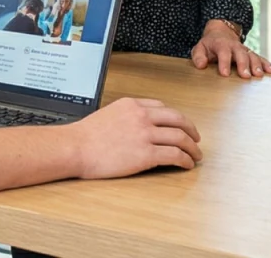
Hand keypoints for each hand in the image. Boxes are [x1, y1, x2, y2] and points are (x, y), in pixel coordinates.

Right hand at [70, 98, 202, 178]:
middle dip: (191, 130)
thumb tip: (136, 127)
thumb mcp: (107, 115)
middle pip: (177, 119)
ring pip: (180, 137)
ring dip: (192, 147)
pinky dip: (185, 160)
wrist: (75, 148)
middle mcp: (141, 116)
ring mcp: (145, 134)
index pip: (162, 107)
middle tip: (196, 139)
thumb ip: (125, 117)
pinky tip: (186, 164)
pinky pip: (174, 155)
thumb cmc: (84, 136)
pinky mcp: (146, 154)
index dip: (175, 118)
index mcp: (131, 105)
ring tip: (195, 155)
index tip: (180, 126)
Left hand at [191, 20, 270, 78]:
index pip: (223, 53)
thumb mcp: (200, 47)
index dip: (224, 63)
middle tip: (245, 76)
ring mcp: (245, 50)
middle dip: (243, 65)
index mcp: (221, 45)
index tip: (224, 74)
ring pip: (252, 56)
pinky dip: (266, 64)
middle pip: (241, 54)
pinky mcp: (251, 54)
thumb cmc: (210, 44)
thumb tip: (200, 65)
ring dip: (256, 65)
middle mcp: (235, 46)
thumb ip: (198, 56)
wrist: (222, 33)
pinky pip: (260, 58)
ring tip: (259, 75)